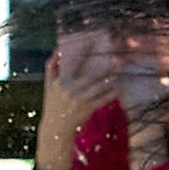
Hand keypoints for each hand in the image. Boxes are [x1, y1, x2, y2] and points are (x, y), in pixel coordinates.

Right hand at [33, 29, 123, 169]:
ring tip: (120, 69)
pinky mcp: (88, 109)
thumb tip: (56, 51)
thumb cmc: (52, 104)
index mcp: (61, 81)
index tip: (92, 40)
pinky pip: (103, 99)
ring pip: (99, 86)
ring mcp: (80, 100)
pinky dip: (112, 92)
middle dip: (104, 66)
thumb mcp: (48, 86)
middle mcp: (71, 89)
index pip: (73, 62)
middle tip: (116, 57)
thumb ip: (51, 68)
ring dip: (111, 78)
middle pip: (91, 74)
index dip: (83, 51)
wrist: (56, 128)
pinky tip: (119, 85)